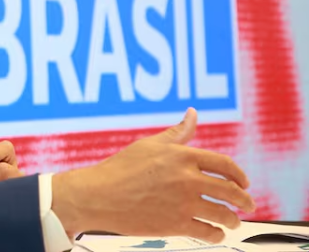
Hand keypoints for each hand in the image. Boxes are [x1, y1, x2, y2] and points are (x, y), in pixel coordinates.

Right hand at [51, 108, 255, 242]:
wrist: (99, 195)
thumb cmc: (121, 168)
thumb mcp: (149, 145)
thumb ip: (177, 133)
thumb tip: (193, 114)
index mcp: (182, 156)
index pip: (225, 164)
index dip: (240, 175)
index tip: (244, 182)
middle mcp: (187, 179)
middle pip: (231, 191)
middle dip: (245, 200)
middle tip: (248, 205)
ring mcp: (183, 203)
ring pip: (224, 215)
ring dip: (233, 220)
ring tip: (233, 222)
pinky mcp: (176, 225)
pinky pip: (208, 232)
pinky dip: (216, 235)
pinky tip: (215, 233)